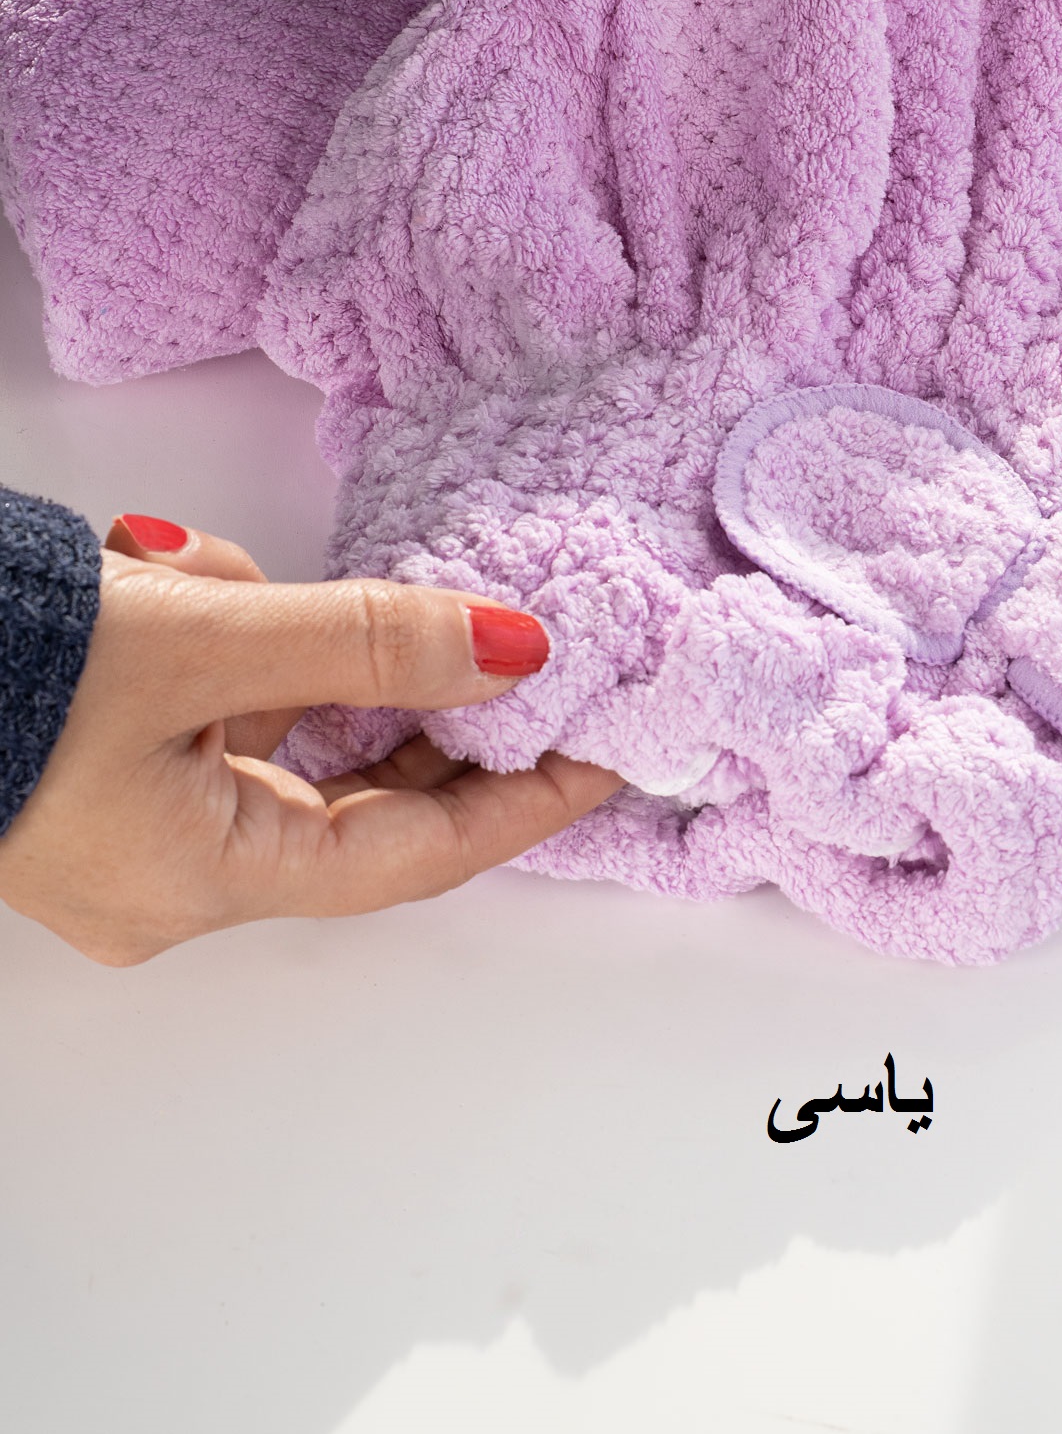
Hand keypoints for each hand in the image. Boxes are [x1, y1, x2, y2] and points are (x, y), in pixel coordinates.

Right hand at [0, 516, 622, 964]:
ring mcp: (127, 817)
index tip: (611, 751)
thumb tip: (515, 649)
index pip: (415, 852)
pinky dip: (221, 632)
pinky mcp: (95, 755)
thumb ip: (371, 643)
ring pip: (274, 716)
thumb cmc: (3, 670)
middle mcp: (172, 871)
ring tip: (193, 576)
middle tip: (481, 626)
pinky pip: (208, 695)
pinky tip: (161, 575)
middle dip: (392, 687)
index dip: (521, 797)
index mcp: (205, 876)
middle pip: (349, 783)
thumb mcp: (208, 641)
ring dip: (278, 633)